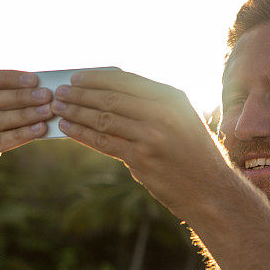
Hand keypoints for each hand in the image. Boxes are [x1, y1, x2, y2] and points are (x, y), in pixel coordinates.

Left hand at [51, 70, 230, 221]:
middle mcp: (162, 112)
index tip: (77, 77)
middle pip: (111, 97)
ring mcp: (151, 135)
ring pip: (103, 118)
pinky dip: (81, 133)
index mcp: (172, 97)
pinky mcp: (141, 158)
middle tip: (59, 93)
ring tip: (59, 109)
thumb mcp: (181, 121)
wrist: (210, 191)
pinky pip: (103, 142)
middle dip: (80, 94)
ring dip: (76, 112)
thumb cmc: (193, 156)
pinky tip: (68, 129)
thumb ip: (152, 106)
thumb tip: (109, 95)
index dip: (97, 78)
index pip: (126, 80)